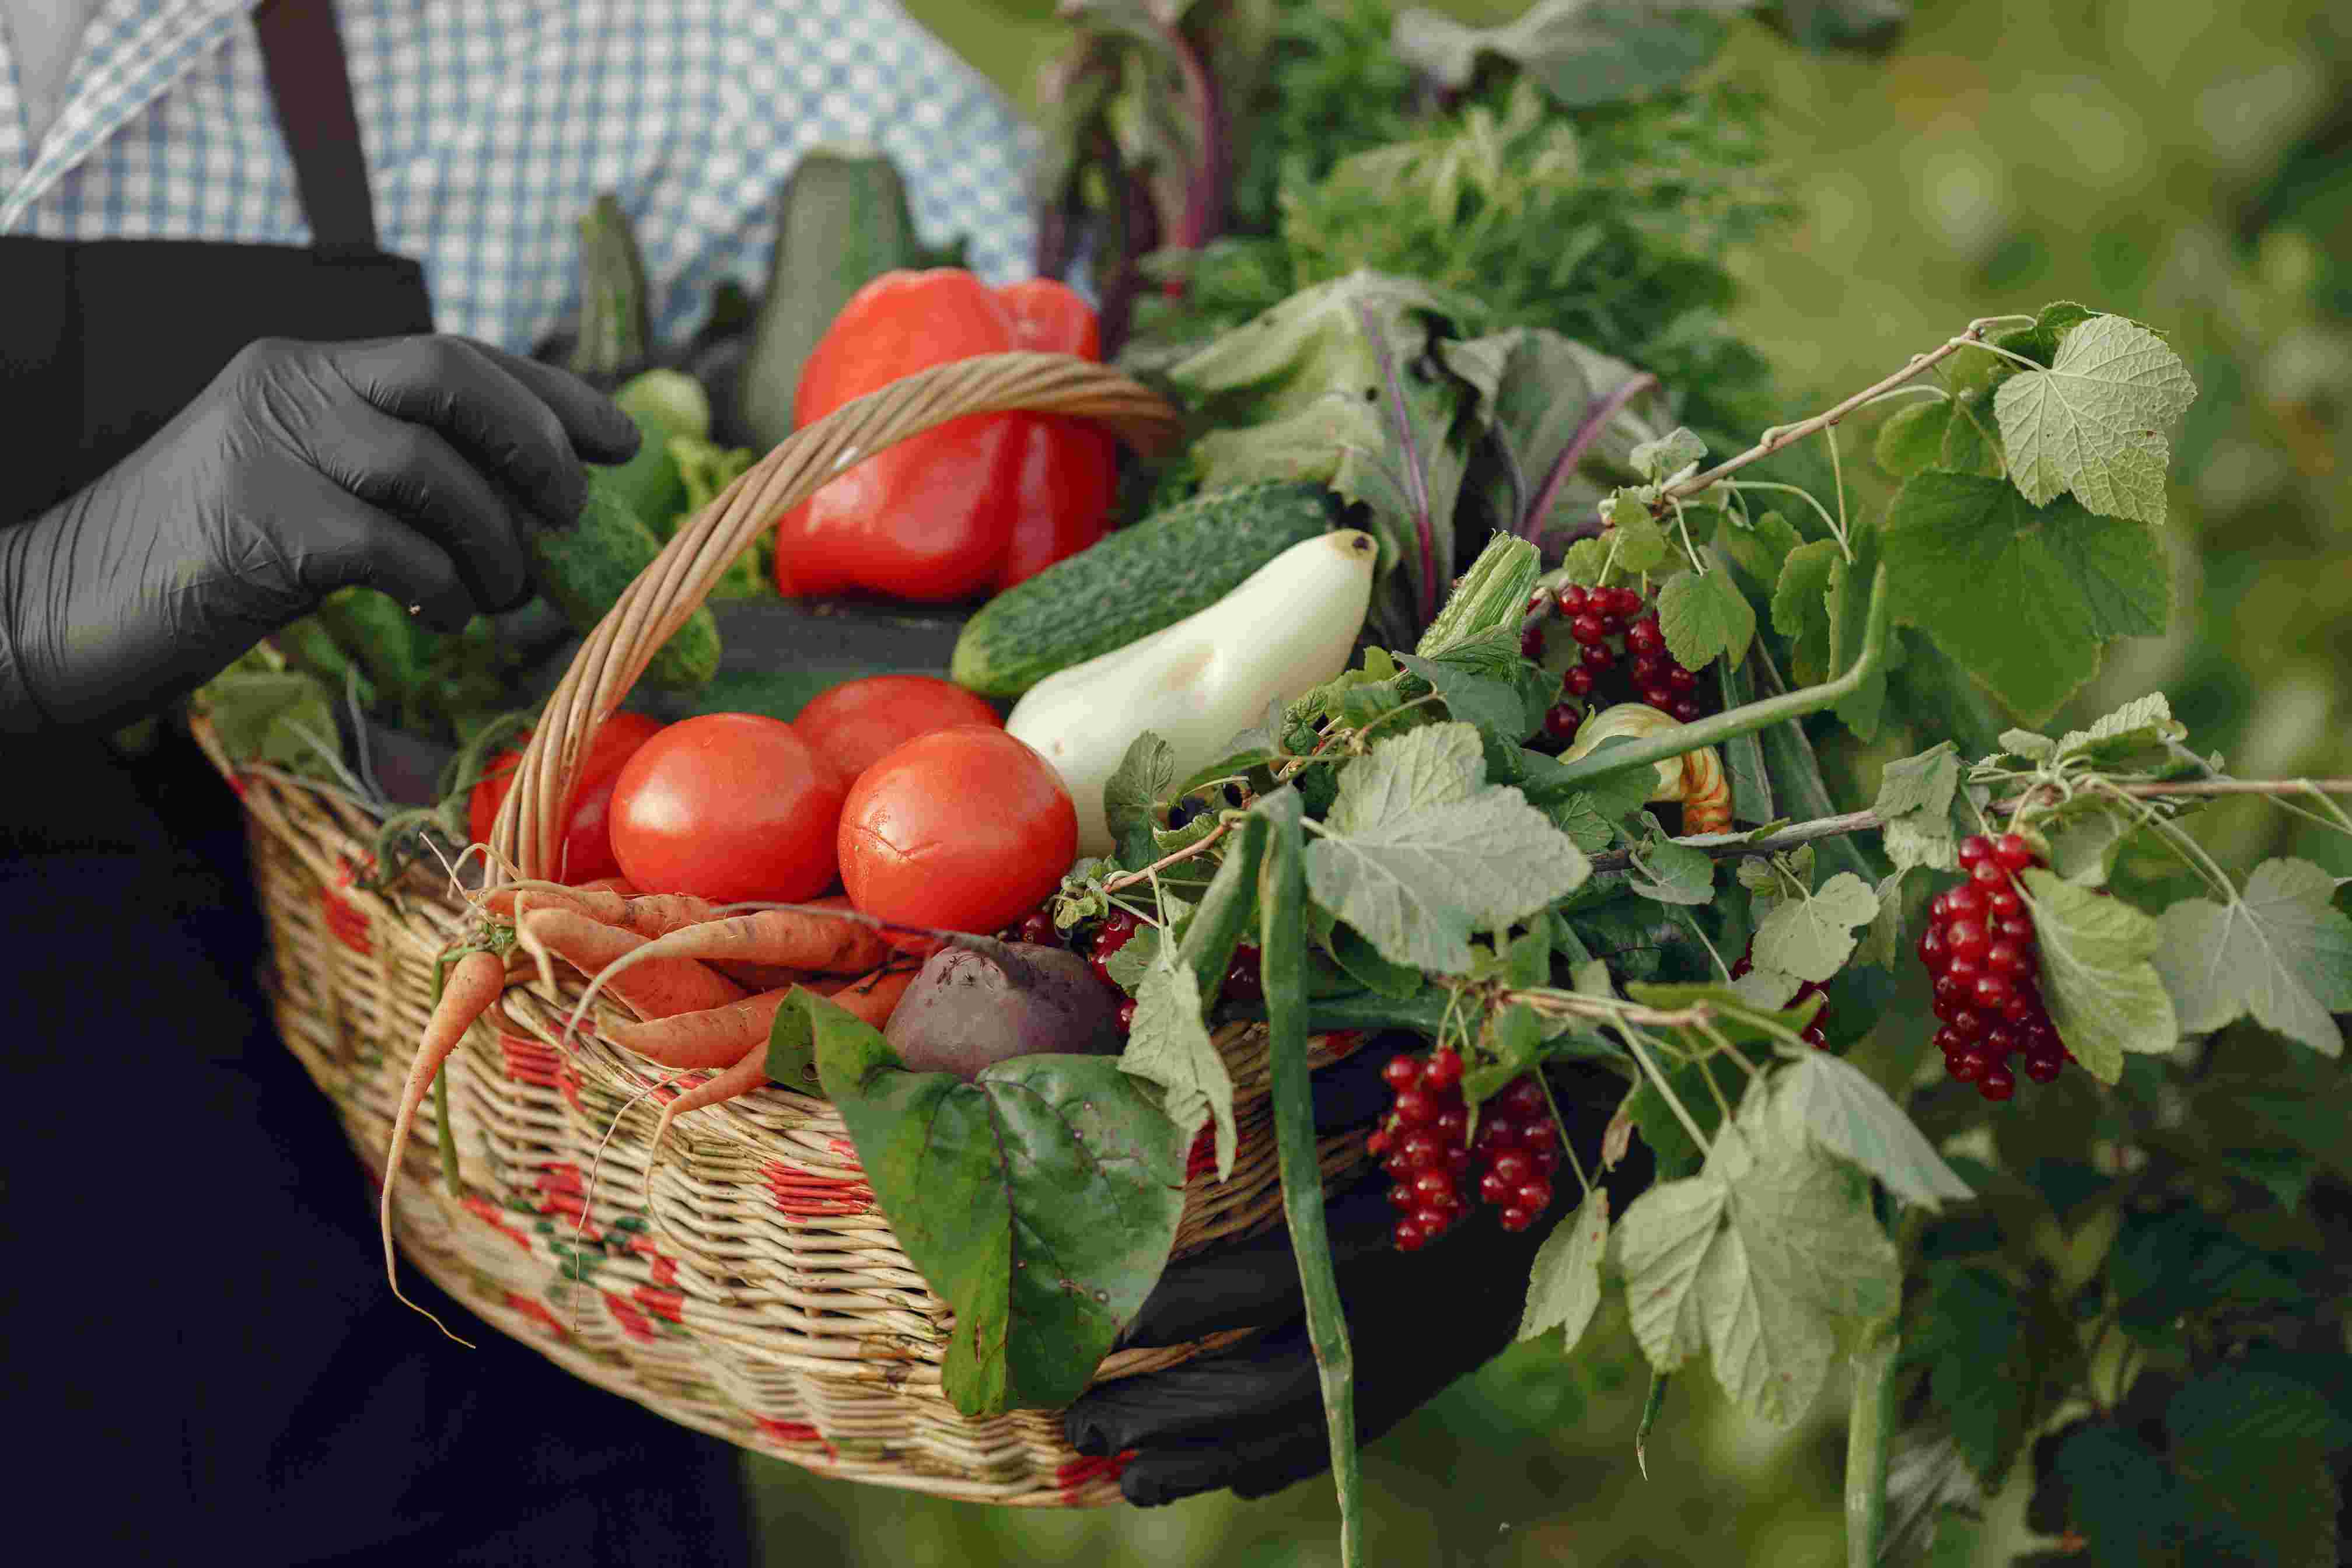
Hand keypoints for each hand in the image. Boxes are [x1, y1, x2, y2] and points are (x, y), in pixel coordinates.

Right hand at [0, 335, 639, 733]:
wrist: (56, 610)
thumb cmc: (203, 566)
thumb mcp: (305, 493)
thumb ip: (392, 478)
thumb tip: (523, 501)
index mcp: (307, 369)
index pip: (456, 353)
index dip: (551, 393)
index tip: (620, 439)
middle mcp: (288, 387)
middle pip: (451, 376)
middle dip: (537, 442)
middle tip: (568, 513)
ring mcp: (267, 450)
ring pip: (433, 469)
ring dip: (495, 541)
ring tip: (499, 592)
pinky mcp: (256, 526)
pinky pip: (392, 547)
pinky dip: (442, 585)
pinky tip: (442, 613)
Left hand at [1063, 1040, 1646, 1507]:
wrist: (1613, 1143)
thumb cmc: (1503, 1090)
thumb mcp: (1416, 1081)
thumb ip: (1321, 1087)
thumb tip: (1207, 1071)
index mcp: (1394, 1236)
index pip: (1262, 1285)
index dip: (1176, 1310)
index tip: (1098, 1322)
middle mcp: (1407, 1309)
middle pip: (1268, 1383)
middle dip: (1169, 1407)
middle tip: (1078, 1416)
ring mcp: (1428, 1350)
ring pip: (1307, 1428)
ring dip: (1212, 1456)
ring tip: (1131, 1476)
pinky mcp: (1439, 1368)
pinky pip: (1352, 1433)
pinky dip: (1283, 1463)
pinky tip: (1228, 1479)